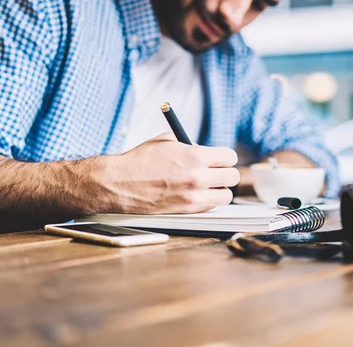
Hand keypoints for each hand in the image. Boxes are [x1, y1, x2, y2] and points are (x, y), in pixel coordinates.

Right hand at [101, 133, 238, 213]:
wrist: (119, 183)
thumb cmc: (140, 160)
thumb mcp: (167, 141)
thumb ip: (191, 146)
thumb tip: (206, 151)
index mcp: (195, 156)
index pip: (230, 157)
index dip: (225, 157)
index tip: (220, 159)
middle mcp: (198, 177)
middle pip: (233, 177)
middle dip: (225, 172)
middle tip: (216, 172)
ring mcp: (193, 196)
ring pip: (226, 196)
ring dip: (220, 190)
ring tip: (208, 186)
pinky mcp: (186, 211)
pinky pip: (211, 207)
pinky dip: (208, 201)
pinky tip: (197, 194)